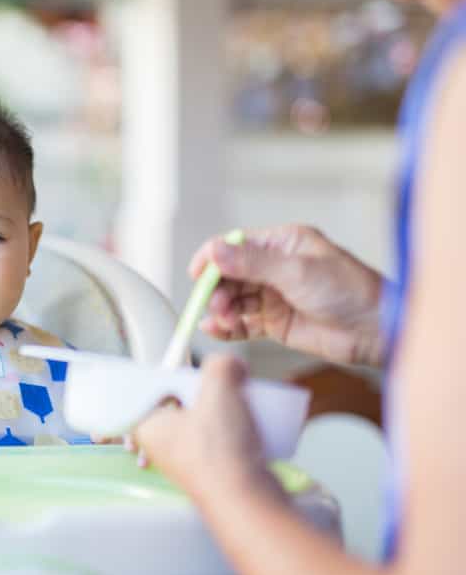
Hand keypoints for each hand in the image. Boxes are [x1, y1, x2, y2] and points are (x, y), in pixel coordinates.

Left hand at [132, 355, 284, 506]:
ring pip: (199, 424)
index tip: (170, 371)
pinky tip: (247, 425)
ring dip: (219, 410)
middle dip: (197, 392)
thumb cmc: (220, 451)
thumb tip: (229, 364)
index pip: (143, 394)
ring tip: (238, 402)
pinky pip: (218, 442)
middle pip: (175, 404)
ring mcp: (186, 461)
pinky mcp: (211, 472)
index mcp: (148, 426)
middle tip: (216, 384)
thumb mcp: (218, 390)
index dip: (158, 378)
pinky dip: (230, 431)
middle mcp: (161, 446)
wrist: (246, 499)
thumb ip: (220, 366)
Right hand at [190, 225, 385, 367]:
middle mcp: (275, 267)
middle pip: (230, 274)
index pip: (236, 245)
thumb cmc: (349, 292)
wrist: (376, 330)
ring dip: (222, 308)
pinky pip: (242, 323)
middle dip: (217, 289)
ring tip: (222, 319)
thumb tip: (214, 250)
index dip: (213, 258)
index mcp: (282, 243)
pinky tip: (217, 331)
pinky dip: (227, 327)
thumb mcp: (296, 272)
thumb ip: (252, 263)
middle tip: (215, 305)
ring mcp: (274, 295)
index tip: (197, 274)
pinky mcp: (275, 322)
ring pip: (234, 299)